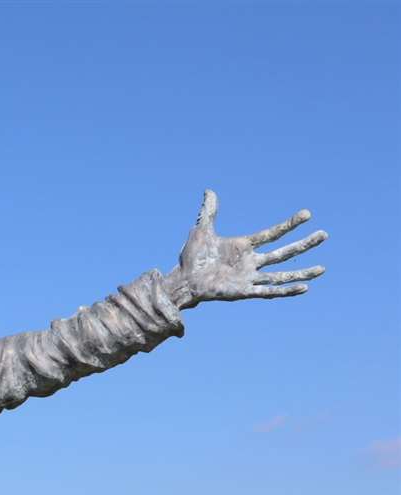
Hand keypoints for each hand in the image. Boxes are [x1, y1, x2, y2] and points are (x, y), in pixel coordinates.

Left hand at [166, 191, 326, 308]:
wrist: (183, 280)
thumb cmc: (192, 258)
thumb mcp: (201, 230)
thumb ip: (209, 211)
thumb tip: (209, 190)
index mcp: (244, 246)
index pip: (273, 234)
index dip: (290, 225)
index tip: (307, 214)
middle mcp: (251, 262)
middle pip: (284, 252)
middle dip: (304, 244)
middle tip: (324, 235)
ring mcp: (249, 277)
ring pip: (282, 274)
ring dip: (302, 272)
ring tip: (322, 269)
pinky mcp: (244, 291)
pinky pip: (269, 291)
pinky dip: (286, 291)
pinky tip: (304, 288)